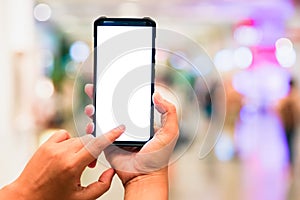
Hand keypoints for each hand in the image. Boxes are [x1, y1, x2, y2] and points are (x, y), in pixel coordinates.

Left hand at [0, 127, 124, 199]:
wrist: (26, 198)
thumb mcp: (81, 199)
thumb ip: (101, 186)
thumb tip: (111, 172)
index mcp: (72, 166)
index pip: (97, 145)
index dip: (111, 135)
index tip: (119, 129)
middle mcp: (62, 154)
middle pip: (89, 140)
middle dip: (94, 150)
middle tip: (89, 165)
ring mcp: (52, 148)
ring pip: (78, 138)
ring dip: (83, 147)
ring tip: (76, 162)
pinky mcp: (45, 145)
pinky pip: (64, 135)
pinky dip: (69, 141)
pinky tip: (67, 153)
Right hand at [84, 84, 178, 185]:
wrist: (144, 177)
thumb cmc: (159, 157)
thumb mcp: (170, 132)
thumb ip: (169, 111)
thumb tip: (157, 94)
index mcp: (141, 121)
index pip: (130, 102)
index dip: (123, 91)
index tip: (116, 81)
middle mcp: (128, 126)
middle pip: (113, 107)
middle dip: (103, 96)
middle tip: (97, 87)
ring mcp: (117, 133)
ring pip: (103, 117)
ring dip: (95, 108)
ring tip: (93, 104)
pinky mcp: (107, 142)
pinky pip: (97, 132)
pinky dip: (92, 125)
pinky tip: (92, 121)